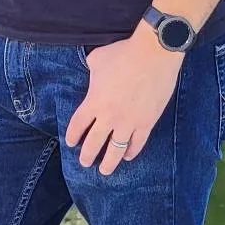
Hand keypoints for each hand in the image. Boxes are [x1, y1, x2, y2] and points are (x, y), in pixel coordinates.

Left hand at [65, 25, 182, 175]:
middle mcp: (109, 116)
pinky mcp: (146, 122)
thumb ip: (91, 69)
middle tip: (85, 162)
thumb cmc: (123, 54)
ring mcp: (128, 122)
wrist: (153, 55)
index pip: (78, 125)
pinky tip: (128, 156)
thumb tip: (92, 70)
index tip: (71, 143)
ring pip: (115, 150)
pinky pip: (137, 143)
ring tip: (104, 170)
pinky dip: (131, 152)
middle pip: (94, 143)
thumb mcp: (97, 59)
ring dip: (109, 162)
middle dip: (87, 156)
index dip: (73, 136)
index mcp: (94, 101)